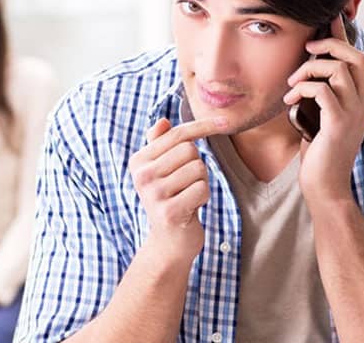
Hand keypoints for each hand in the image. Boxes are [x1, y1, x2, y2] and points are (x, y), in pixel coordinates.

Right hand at [129, 116, 228, 263]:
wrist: (169, 242)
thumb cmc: (170, 199)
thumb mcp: (162, 170)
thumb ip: (160, 144)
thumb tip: (163, 121)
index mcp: (139, 161)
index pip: (177, 134)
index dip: (203, 126)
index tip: (224, 121)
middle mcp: (142, 176)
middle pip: (190, 150)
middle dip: (197, 166)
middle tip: (185, 184)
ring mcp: (154, 194)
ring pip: (198, 169)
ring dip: (201, 182)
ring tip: (187, 196)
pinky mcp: (170, 212)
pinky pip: (202, 189)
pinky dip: (203, 197)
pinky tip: (191, 208)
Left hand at [284, 16, 363, 206]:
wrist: (324, 185)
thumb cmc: (317, 150)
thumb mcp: (321, 115)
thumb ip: (321, 94)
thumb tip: (304, 71)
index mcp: (362, 98)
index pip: (358, 58)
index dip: (342, 36)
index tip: (328, 19)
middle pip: (355, 56)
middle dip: (328, 46)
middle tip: (306, 50)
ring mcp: (354, 113)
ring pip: (337, 70)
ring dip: (308, 70)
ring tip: (291, 84)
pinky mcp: (339, 124)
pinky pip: (323, 91)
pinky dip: (303, 89)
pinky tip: (289, 100)